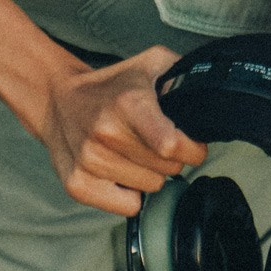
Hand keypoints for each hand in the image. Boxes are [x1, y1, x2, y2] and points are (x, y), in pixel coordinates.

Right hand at [41, 45, 205, 215]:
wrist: (57, 100)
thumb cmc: (111, 85)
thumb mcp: (151, 64)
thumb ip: (184, 74)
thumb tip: (212, 92)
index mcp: (128, 104)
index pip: (170, 144)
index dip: (192, 149)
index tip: (191, 143)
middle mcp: (106, 134)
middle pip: (168, 169)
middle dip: (171, 158)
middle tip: (154, 141)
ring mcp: (89, 162)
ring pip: (150, 189)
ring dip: (149, 174)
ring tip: (133, 152)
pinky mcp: (77, 184)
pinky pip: (128, 206)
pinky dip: (130, 192)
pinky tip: (119, 170)